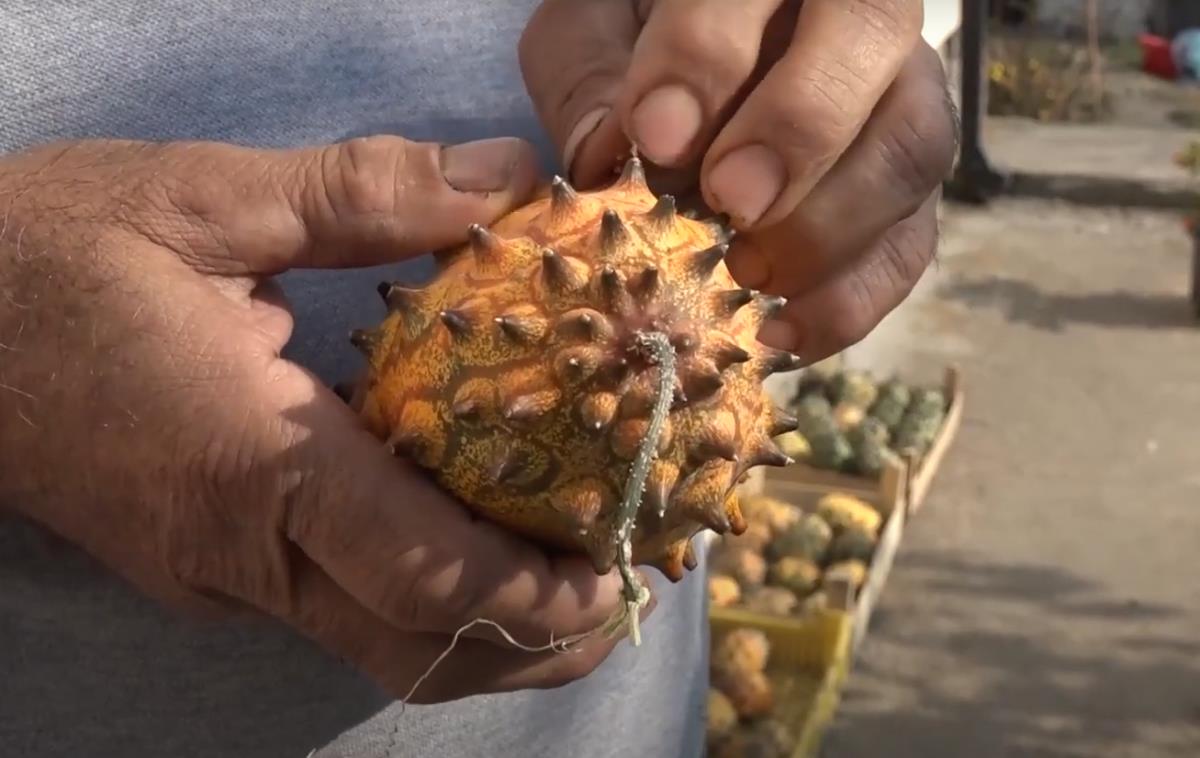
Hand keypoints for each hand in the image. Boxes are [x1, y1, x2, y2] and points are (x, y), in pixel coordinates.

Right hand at [0, 136, 647, 702]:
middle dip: (531, 644)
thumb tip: (507, 180)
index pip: (419, 571)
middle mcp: (238, 550)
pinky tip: (478, 550)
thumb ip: (366, 192)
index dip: (530, 592)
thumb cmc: (48, 252)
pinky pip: (340, 613)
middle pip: (413, 649)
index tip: (614, 575)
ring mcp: (217, 578)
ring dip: (487, 637)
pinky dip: (429, 606)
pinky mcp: (206, 573)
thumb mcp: (203, 195)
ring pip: (378, 650)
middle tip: (620, 597)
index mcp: (247, 460)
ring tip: (575, 588)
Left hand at [520, 0, 957, 362]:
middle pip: (872, 37)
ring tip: (746, 277)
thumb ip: (587, 77)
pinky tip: (781, 332)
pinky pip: (911, 243)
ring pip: (914, 146)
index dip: (709, 59)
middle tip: (730, 205)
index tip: (655, 137)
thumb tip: (608, 159)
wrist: (691, 77)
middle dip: (800, 130)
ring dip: (831, 225)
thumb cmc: (628, 43)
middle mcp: (853, 13)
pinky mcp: (904, 191)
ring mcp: (898, 97)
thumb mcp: (587, 34)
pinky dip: (852, 301)